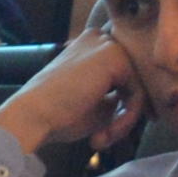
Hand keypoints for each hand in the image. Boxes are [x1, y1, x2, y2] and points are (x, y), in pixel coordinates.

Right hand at [0, 29, 145, 157]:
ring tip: (102, 138)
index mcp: (92, 46)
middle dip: (125, 114)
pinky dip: (126, 119)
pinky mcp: (114, 56)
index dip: (124, 105)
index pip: (126, 75)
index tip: (110, 131)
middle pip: (134, 80)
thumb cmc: (58, 113)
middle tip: (103, 138)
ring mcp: (107, 44)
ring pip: (138, 87)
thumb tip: (143, 103)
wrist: (34, 115)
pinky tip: (102, 132)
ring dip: (124, 121)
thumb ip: (119, 96)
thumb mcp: (96, 103)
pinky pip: (137, 93)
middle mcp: (100, 38)